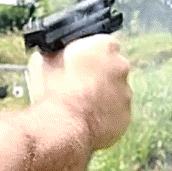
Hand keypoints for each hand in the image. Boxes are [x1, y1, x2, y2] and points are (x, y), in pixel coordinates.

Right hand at [29, 34, 131, 149]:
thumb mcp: (46, 61)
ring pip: (115, 91)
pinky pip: (116, 113)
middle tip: (78, 86)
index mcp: (104, 45)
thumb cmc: (53, 91)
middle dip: (98, 75)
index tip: (77, 63)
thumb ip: (57, 53)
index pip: (101, 44)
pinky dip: (105, 115)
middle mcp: (121, 66)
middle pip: (112, 67)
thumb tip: (53, 53)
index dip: (87, 54)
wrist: (64, 126)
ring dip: (102, 96)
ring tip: (80, 106)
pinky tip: (87, 120)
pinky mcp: (126, 115)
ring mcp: (126, 92)